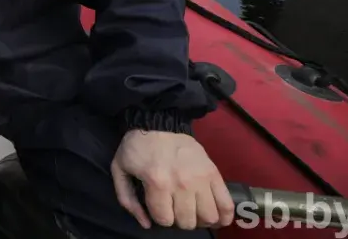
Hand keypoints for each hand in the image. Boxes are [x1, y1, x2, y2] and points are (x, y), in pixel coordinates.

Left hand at [111, 129, 234, 229]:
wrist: (158, 123)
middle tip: (175, 208)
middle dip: (179, 219)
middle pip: (187, 221)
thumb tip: (146, 223)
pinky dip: (224, 216)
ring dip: (200, 219)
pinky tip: (217, 217)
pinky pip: (227, 204)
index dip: (160, 217)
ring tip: (193, 211)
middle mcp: (182, 183)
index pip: (165, 219)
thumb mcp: (120, 170)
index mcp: (157, 182)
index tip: (158, 207)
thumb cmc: (137, 148)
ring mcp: (201, 179)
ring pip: (208, 217)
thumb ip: (127, 199)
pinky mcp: (214, 173)